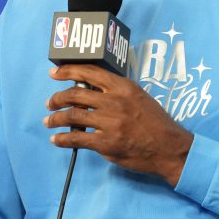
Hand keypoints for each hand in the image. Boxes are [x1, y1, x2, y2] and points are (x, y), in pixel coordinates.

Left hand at [45, 65, 192, 186]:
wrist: (169, 147)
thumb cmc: (155, 122)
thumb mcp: (138, 97)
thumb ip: (116, 92)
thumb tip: (90, 91)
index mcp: (123, 86)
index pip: (89, 72)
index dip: (68, 71)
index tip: (54, 72)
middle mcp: (114, 101)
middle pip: (75, 94)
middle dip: (57, 98)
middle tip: (50, 102)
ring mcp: (110, 123)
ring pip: (72, 116)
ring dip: (55, 118)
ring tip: (49, 121)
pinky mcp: (106, 143)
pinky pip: (77, 138)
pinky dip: (62, 139)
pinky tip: (56, 139)